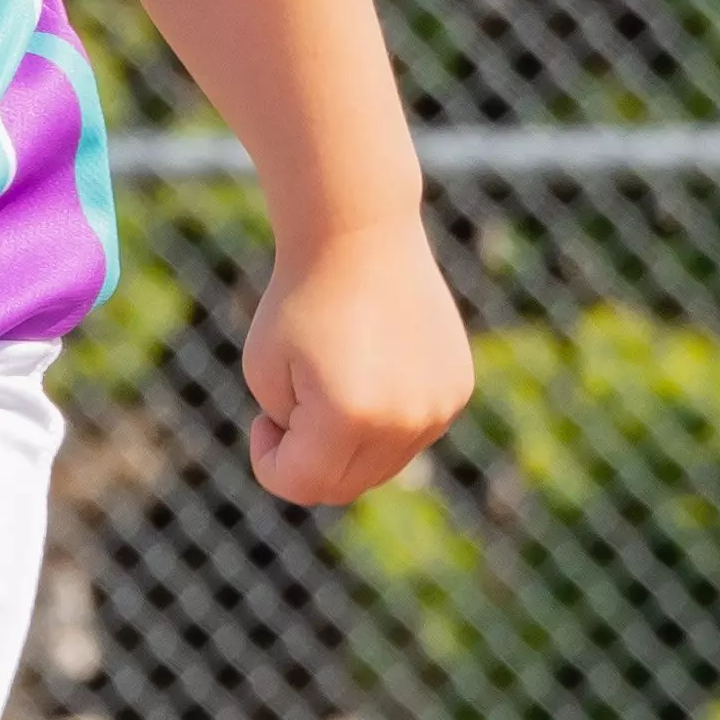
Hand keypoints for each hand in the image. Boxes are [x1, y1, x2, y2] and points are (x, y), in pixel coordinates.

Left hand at [242, 211, 473, 507]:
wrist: (359, 234)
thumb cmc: (299, 301)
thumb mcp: (265, 376)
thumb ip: (293, 440)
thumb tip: (330, 469)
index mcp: (349, 417)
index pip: (302, 485)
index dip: (269, 462)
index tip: (262, 418)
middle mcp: (405, 420)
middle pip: (345, 486)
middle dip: (309, 460)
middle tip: (292, 407)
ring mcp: (439, 407)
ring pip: (381, 465)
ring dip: (347, 444)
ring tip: (331, 383)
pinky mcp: (457, 390)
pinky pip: (411, 434)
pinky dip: (384, 421)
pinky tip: (369, 369)